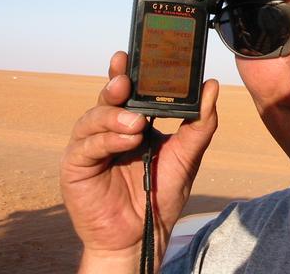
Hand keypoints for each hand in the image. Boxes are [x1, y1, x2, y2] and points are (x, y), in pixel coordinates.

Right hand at [60, 51, 217, 271]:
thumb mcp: (187, 154)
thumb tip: (212, 85)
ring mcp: (90, 145)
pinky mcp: (76, 165)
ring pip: (93, 117)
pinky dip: (106, 139)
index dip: (127, 71)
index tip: (132, 55)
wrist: (144, 234)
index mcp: (133, 120)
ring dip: (114, 116)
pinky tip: (126, 140)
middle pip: (107, 97)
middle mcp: (109, 128)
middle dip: (115, 84)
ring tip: (136, 123)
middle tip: (125, 79)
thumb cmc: (161, 192)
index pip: (129, 90)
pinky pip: (87, 145)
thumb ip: (200, 122)